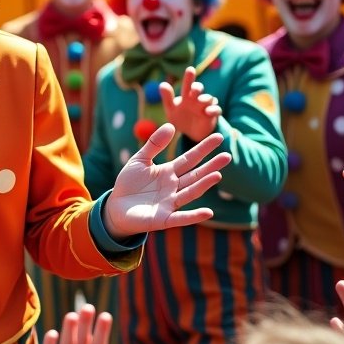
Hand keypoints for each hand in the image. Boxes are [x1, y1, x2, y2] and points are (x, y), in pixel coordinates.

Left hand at [104, 124, 230, 237]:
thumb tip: (171, 125)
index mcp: (169, 172)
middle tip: (228, 156)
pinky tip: (208, 212)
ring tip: (218, 175)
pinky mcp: (164, 219)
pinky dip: (194, 216)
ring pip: (190, 192)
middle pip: (195, 175)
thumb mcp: (139, 160)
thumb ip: (154, 144)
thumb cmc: (128, 183)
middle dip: (211, 166)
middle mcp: (174, 187)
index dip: (203, 148)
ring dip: (204, 185)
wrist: (115, 207)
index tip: (218, 137)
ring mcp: (170, 203)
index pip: (190, 158)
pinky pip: (181, 218)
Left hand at [159, 67, 221, 141]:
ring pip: (209, 98)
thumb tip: (162, 84)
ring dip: (206, 98)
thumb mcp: (171, 109)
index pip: (188, 84)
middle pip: (199, 89)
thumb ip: (167, 98)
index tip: (190, 69)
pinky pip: (216, 110)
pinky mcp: (212, 116)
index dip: (189, 77)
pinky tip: (208, 111)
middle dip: (197, 87)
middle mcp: (197, 98)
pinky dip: (213, 109)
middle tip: (194, 89)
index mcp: (187, 96)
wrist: (190, 133)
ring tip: (200, 101)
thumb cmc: (180, 118)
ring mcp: (206, 106)